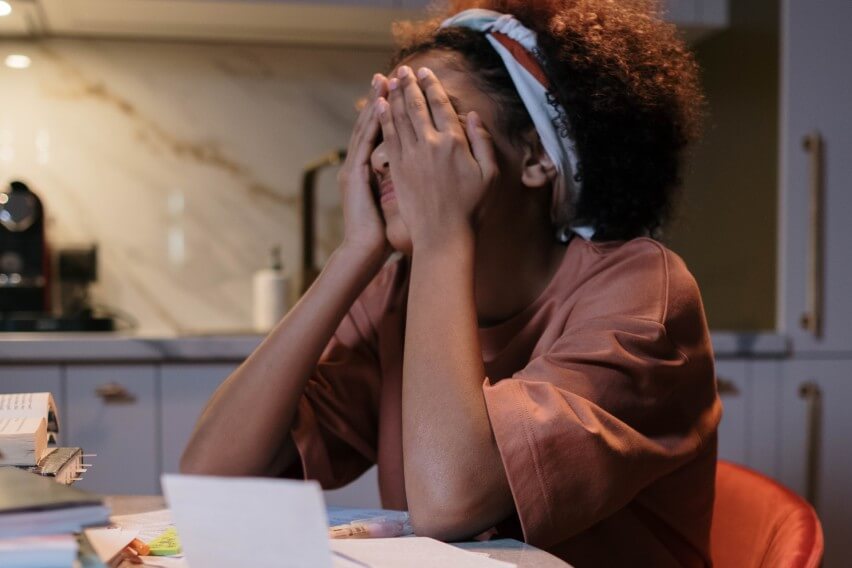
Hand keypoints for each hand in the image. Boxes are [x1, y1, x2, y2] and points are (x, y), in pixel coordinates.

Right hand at [338, 73, 391, 262]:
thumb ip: (399, 180)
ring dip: (375, 103)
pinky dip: (373, 125)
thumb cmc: (383, 233)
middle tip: (389, 74)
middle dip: (381, 98)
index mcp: (369, 169)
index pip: (381, 133)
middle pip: (371, 124)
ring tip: (383, 80)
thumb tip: (416, 166)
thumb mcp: (392, 200)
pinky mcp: (356, 176)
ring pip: (366, 128)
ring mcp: (355, 168)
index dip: (390, 111)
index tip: (401, 90)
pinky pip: (366, 144)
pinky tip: (381, 107)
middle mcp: (359, 164)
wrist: (365, 251)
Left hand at [377, 65, 497, 250]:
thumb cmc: (471, 208)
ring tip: (389, 81)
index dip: (432, 86)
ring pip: (399, 117)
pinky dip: (383, 118)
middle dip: (408, 84)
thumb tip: (472, 116)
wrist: (443, 235)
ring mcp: (410, 155)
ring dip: (393, 96)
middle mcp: (430, 144)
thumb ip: (483, 142)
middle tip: (403, 70)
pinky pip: (388, 136)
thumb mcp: (489, 174)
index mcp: (454, 142)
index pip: (440, 105)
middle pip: (416, 106)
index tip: (425, 72)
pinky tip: (379, 107)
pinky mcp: (397, 168)